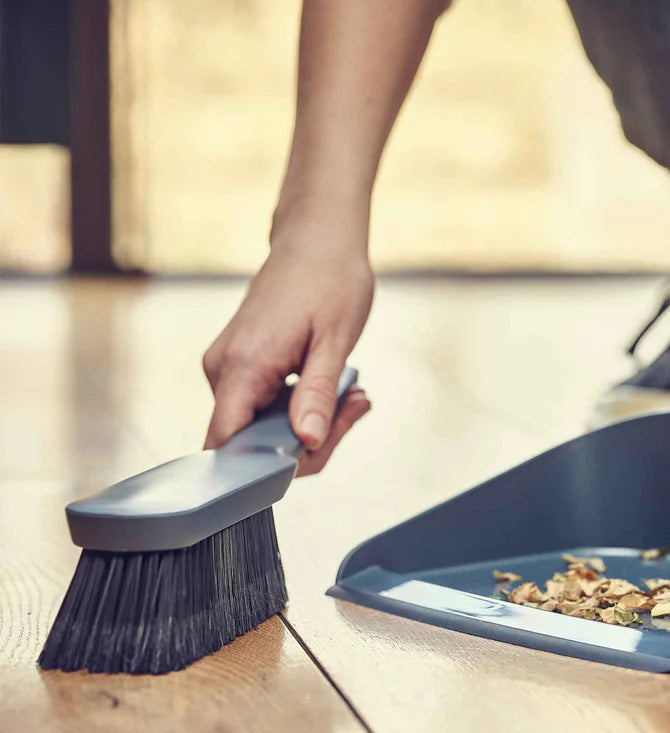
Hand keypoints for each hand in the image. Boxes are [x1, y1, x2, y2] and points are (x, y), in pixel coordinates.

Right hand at [202, 239, 372, 474]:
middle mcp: (223, 370)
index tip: (319, 449)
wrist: (317, 238)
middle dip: (310, 440)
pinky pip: (264, 407)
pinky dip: (301, 406)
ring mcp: (228, 367)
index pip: (228, 446)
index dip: (267, 467)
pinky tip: (335, 386)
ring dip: (311, 422)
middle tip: (356, 407)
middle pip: (251, 443)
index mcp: (242, 366)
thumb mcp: (335, 342)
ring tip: (352, 392)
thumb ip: (318, 395)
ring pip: (262, 427)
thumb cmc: (331, 279)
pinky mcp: (239, 365)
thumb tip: (307, 444)